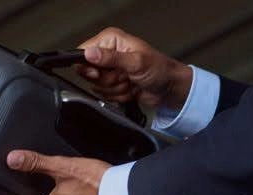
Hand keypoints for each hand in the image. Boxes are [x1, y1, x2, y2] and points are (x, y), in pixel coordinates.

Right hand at [73, 27, 192, 109]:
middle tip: (125, 75)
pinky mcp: (112, 84)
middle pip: (88, 73)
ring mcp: (110, 70)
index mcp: (111, 40)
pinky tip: (131, 89)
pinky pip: (104, 95)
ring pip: (97, 86)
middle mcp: (108, 53)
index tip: (100, 72)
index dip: (89, 66)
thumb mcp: (135, 62)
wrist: (169, 88)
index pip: (83, 52)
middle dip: (108, 80)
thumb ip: (111, 58)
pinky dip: (119, 95)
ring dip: (116, 88)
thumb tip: (89, 53)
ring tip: (131, 81)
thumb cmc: (160, 69)